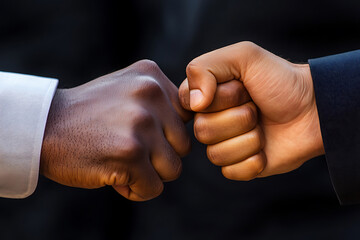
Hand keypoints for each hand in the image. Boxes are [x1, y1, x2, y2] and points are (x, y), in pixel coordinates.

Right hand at [41, 60, 191, 200]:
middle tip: (128, 150)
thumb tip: (196, 121)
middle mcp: (150, 94)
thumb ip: (161, 101)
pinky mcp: (130, 153)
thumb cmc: (90, 114)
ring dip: (149, 174)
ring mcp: (141, 123)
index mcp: (152, 76)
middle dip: (159, 156)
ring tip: (121, 162)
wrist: (45, 126)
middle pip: (183, 145)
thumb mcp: (127, 89)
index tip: (142, 135)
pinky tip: (113, 174)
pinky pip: (153, 187)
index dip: (166, 134)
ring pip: (173, 168)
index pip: (186, 118)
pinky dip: (135, 189)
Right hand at [179, 42, 323, 179]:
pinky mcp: (239, 165)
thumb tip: (194, 104)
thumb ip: (206, 67)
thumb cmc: (280, 79)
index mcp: (207, 95)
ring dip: (248, 138)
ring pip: (216, 154)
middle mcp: (211, 120)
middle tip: (257, 107)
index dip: (219, 98)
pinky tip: (266, 147)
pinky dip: (253, 160)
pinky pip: (231, 172)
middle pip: (202, 131)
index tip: (242, 87)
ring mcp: (225, 143)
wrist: (314, 109)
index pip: (190, 103)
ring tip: (263, 125)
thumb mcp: (244, 56)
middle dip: (238, 117)